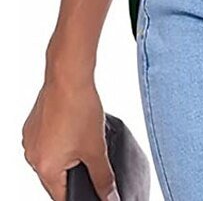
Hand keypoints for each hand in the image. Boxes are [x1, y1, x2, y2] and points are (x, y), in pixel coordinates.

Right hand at [22, 76, 118, 200]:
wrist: (69, 75)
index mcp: (45, 167)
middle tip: (90, 154)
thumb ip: (103, 177)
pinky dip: (61, 138)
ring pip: (52, 157)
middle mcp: (32, 155)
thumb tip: (109, 196)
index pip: (61, 196)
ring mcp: (31, 138)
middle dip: (75, 170)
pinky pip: (47, 140)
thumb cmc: (79, 108)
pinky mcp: (33, 124)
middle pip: (55, 176)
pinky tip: (74, 124)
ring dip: (68, 153)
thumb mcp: (96, 148)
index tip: (91, 188)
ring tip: (83, 135)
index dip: (78, 193)